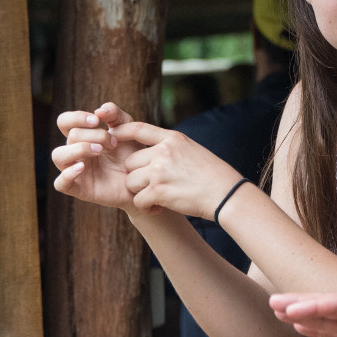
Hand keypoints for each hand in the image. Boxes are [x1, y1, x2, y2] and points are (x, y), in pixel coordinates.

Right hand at [50, 104, 148, 212]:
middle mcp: (75, 152)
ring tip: (99, 151)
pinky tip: (82, 167)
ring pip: (58, 156)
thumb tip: (99, 110)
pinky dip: (67, 174)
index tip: (97, 120)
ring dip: (78, 149)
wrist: (142, 179)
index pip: (64, 122)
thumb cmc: (131, 154)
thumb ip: (115, 115)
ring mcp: (76, 171)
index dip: (76, 117)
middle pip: (70, 136)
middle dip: (93, 135)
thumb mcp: (128, 129)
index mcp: (83, 137)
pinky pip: (60, 183)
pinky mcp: (79, 189)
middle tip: (112, 142)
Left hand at [117, 121, 239, 219]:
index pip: (139, 128)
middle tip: (153, 186)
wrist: (225, 194)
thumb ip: (170, 147)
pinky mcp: (158, 191)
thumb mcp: (191, 149)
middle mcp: (163, 151)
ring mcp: (159, 171)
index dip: (122, 131)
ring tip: (158, 197)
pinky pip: (138, 199)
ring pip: (131, 181)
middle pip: (130, 162)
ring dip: (141, 192)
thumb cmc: (212, 174)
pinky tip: (159, 208)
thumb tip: (152, 150)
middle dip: (136, 175)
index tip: (111, 134)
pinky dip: (146, 207)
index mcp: (172, 138)